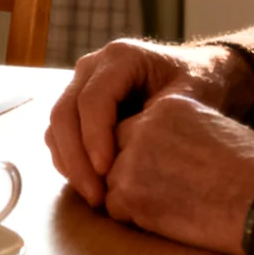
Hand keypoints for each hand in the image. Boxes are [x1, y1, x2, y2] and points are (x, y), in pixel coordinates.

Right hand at [45, 39, 253, 206]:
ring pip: (56, 126)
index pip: (92, 99)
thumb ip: (161, 117)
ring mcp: (79, 85)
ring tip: (95, 197)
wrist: (193, 75)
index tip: (106, 172)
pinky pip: (60, 134)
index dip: (94, 137)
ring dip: (69, 163)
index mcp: (120, 57)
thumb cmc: (196, 83)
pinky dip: (69, 160)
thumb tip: (132, 152)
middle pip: (65, 113)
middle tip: (96, 196)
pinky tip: (91, 185)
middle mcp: (91, 68)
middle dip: (76, 158)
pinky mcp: (76, 106)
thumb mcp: (190, 96)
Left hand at [102, 93, 253, 254]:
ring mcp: (133, 160)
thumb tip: (172, 147)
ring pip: (113, 179)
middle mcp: (144, 127)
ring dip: (131, 194)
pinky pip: (115, 206)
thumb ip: (183, 131)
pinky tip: (163, 218)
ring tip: (167, 204)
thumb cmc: (252, 170)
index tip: (162, 167)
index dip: (145, 151)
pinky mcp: (130, 192)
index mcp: (167, 107)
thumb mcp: (215, 129)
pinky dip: (132, 215)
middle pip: (118, 150)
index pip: (136, 127)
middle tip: (157, 189)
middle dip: (131, 170)